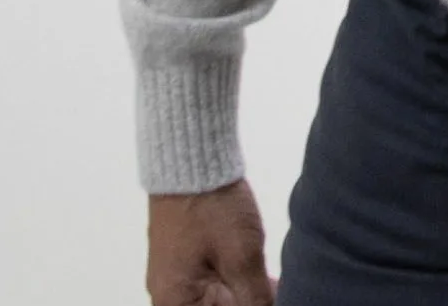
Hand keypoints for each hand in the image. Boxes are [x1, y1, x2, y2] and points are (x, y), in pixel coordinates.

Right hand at [149, 183, 271, 305]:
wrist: (191, 156)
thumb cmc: (209, 205)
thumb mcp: (242, 258)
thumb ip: (256, 300)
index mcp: (175, 303)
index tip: (271, 300)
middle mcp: (169, 296)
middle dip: (249, 304)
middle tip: (278, 291)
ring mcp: (177, 277)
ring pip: (219, 301)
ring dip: (247, 297)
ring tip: (274, 283)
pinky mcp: (187, 260)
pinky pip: (215, 285)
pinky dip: (239, 285)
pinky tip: (266, 279)